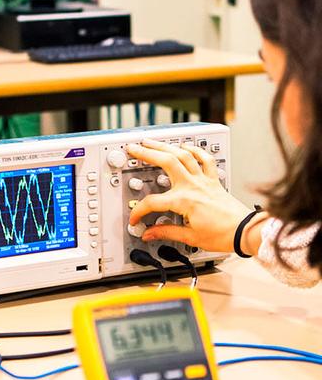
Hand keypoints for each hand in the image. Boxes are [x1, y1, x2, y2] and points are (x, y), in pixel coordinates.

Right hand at [126, 139, 251, 252]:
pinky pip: (205, 159)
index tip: (135, 219)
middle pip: (167, 162)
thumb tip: (149, 233)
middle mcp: (193, 186)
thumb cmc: (223, 234)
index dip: (139, 211)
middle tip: (134, 149)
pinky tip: (185, 146)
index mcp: (184, 201)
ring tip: (152, 141)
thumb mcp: (190, 237)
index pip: (153, 203)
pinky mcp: (213, 180)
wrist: (246, 231)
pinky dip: (195, 150)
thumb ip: (166, 233)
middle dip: (148, 153)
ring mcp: (203, 180)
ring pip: (183, 155)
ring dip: (166, 146)